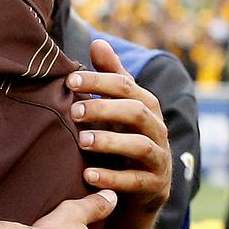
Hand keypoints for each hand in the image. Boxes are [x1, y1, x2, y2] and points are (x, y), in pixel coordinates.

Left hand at [66, 40, 170, 213]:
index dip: (99, 80)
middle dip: (104, 108)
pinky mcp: (154, 185)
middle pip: (136, 112)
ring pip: (140, 145)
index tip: (70, 80)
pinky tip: (88, 175)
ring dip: (109, 142)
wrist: (142, 185)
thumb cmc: (124, 136)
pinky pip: (135, 181)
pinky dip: (112, 178)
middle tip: (74, 111)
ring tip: (82, 142)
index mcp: (146, 105)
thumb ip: (110, 77)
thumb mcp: (118, 107)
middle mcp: (156, 128)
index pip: (125, 86)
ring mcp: (158, 158)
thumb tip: (98, 42)